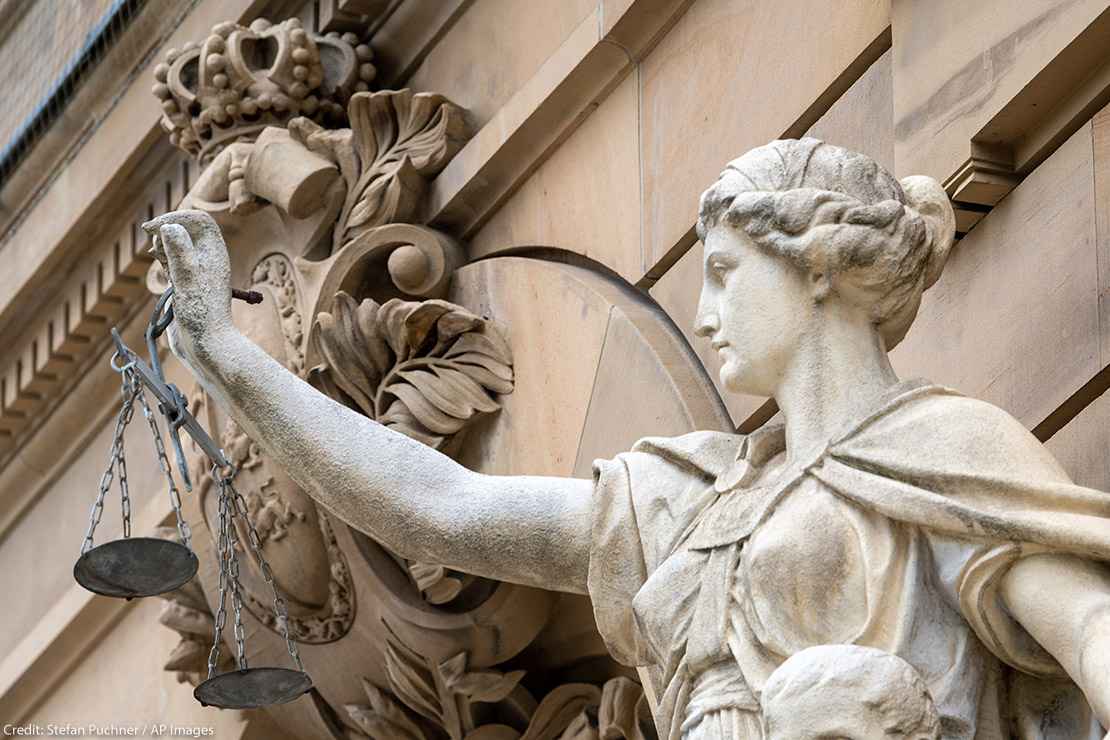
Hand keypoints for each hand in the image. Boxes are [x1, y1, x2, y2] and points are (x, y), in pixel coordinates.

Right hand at [141, 210, 234, 367]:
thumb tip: (170, 226)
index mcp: (214, 252)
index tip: (152, 229)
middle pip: (186, 228)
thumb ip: (179, 251)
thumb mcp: (187, 279)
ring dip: (163, 245)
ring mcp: (197, 271)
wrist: (205, 346)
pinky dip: (163, 259)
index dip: (175, 217)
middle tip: (155, 247)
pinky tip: (161, 270)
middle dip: (166, 231)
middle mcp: (208, 259)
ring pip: (178, 245)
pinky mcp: (187, 284)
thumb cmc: (200, 314)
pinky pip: (173, 262)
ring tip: (158, 259)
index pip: (198, 219)